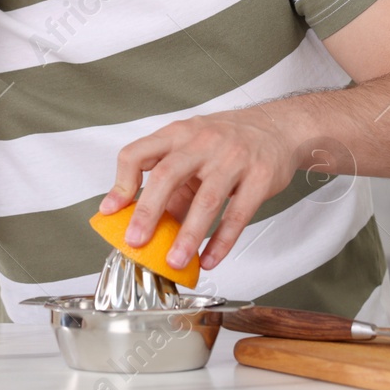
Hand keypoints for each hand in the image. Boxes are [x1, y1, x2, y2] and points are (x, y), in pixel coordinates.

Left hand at [98, 111, 299, 271]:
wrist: (279, 128)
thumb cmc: (229, 140)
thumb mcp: (194, 150)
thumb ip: (172, 184)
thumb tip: (148, 224)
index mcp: (178, 134)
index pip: (138, 153)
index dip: (121, 183)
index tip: (111, 211)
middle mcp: (203, 142)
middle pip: (167, 176)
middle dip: (148, 213)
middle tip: (136, 241)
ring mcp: (233, 158)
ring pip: (206, 201)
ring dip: (187, 236)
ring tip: (175, 262)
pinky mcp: (259, 178)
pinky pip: (238, 215)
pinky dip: (222, 241)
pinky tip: (210, 258)